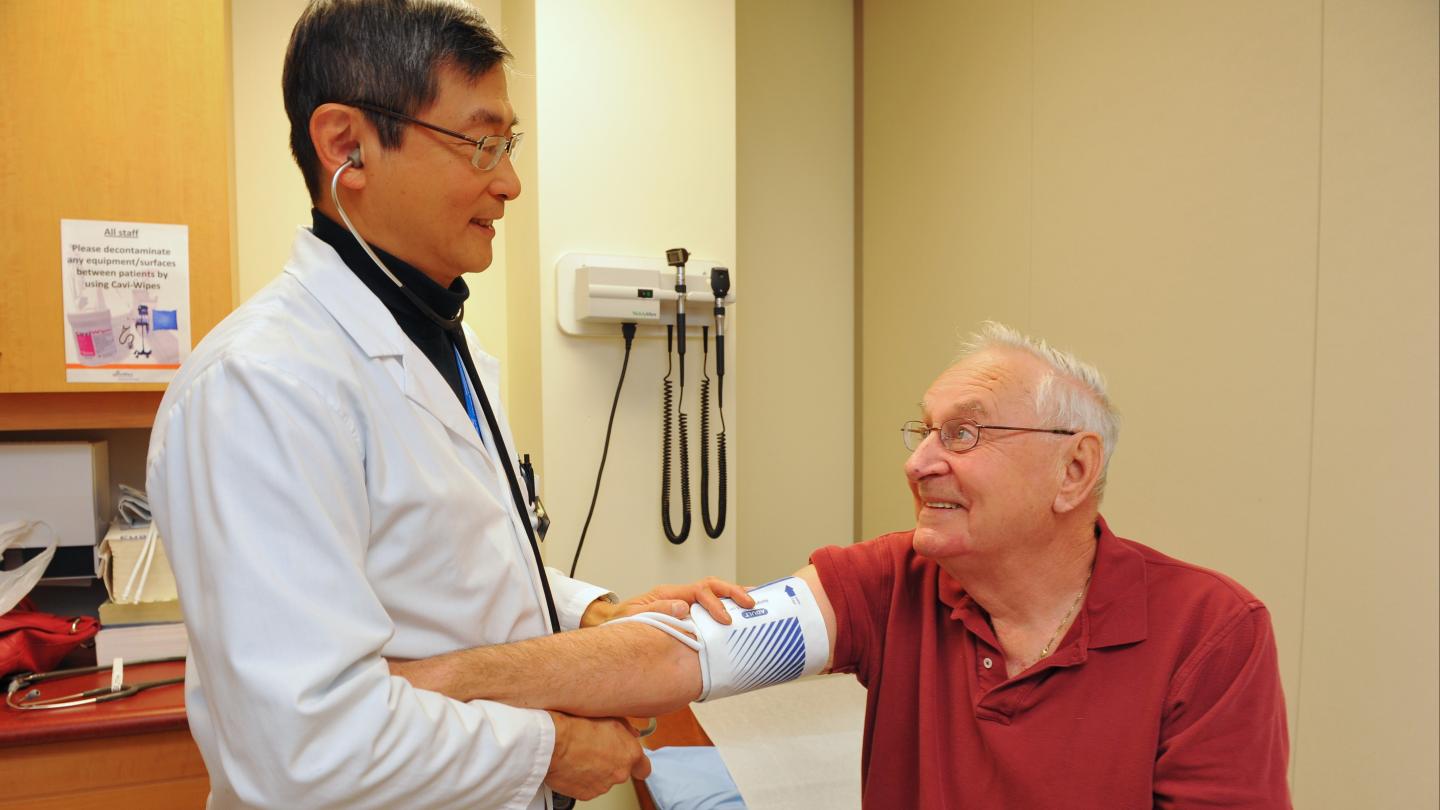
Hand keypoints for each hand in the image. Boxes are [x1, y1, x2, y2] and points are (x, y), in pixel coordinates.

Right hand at [545, 711, 649, 799]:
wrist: (553, 742)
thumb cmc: (578, 726)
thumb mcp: (610, 717)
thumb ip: (627, 729)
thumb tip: (632, 734)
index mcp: (630, 754)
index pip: (644, 768)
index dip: (638, 764)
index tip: (632, 761)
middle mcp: (620, 773)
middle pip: (620, 771)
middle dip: (610, 763)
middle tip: (594, 749)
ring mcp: (603, 786)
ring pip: (602, 779)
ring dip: (594, 770)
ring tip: (580, 754)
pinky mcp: (586, 794)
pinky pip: (586, 786)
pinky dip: (581, 778)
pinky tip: (573, 764)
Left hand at [583, 577, 756, 626]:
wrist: (611, 629)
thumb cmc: (621, 623)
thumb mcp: (634, 617)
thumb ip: (657, 611)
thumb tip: (683, 607)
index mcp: (668, 594)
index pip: (699, 591)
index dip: (715, 603)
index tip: (725, 619)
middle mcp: (679, 595)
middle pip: (712, 586)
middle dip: (733, 592)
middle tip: (750, 603)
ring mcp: (683, 603)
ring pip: (714, 593)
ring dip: (734, 596)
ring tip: (755, 601)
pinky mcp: (686, 614)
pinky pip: (709, 607)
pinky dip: (727, 607)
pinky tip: (740, 615)